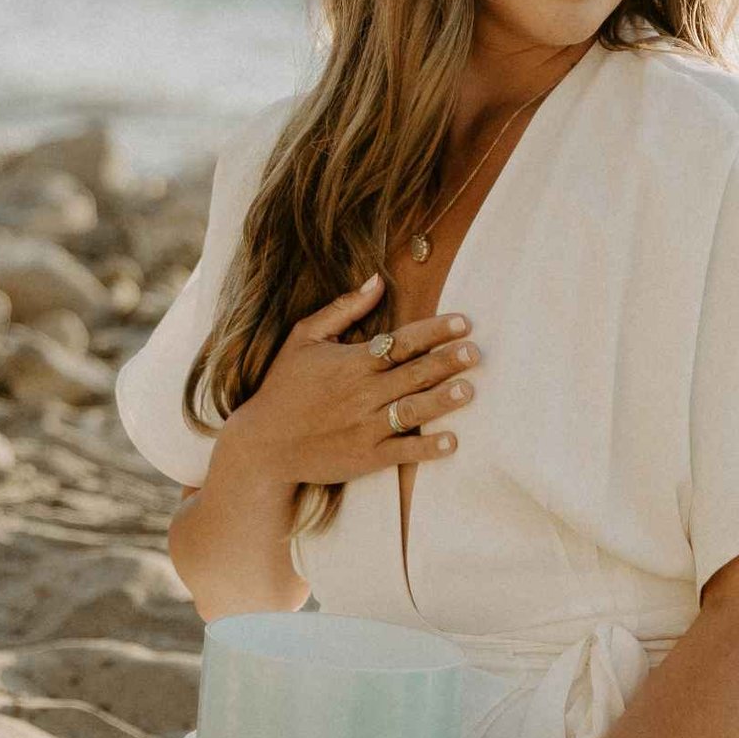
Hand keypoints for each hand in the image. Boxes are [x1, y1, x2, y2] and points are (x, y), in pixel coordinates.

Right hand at [217, 276, 478, 497]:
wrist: (263, 444)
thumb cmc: (284, 386)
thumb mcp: (304, 338)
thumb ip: (343, 309)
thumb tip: (376, 279)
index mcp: (351, 362)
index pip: (400, 342)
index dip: (434, 331)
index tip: (463, 322)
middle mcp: (362, 393)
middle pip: (413, 373)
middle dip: (447, 361)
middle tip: (475, 352)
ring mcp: (365, 427)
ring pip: (412, 410)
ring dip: (443, 400)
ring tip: (469, 389)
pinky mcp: (366, 457)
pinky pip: (403, 452)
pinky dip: (427, 448)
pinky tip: (451, 441)